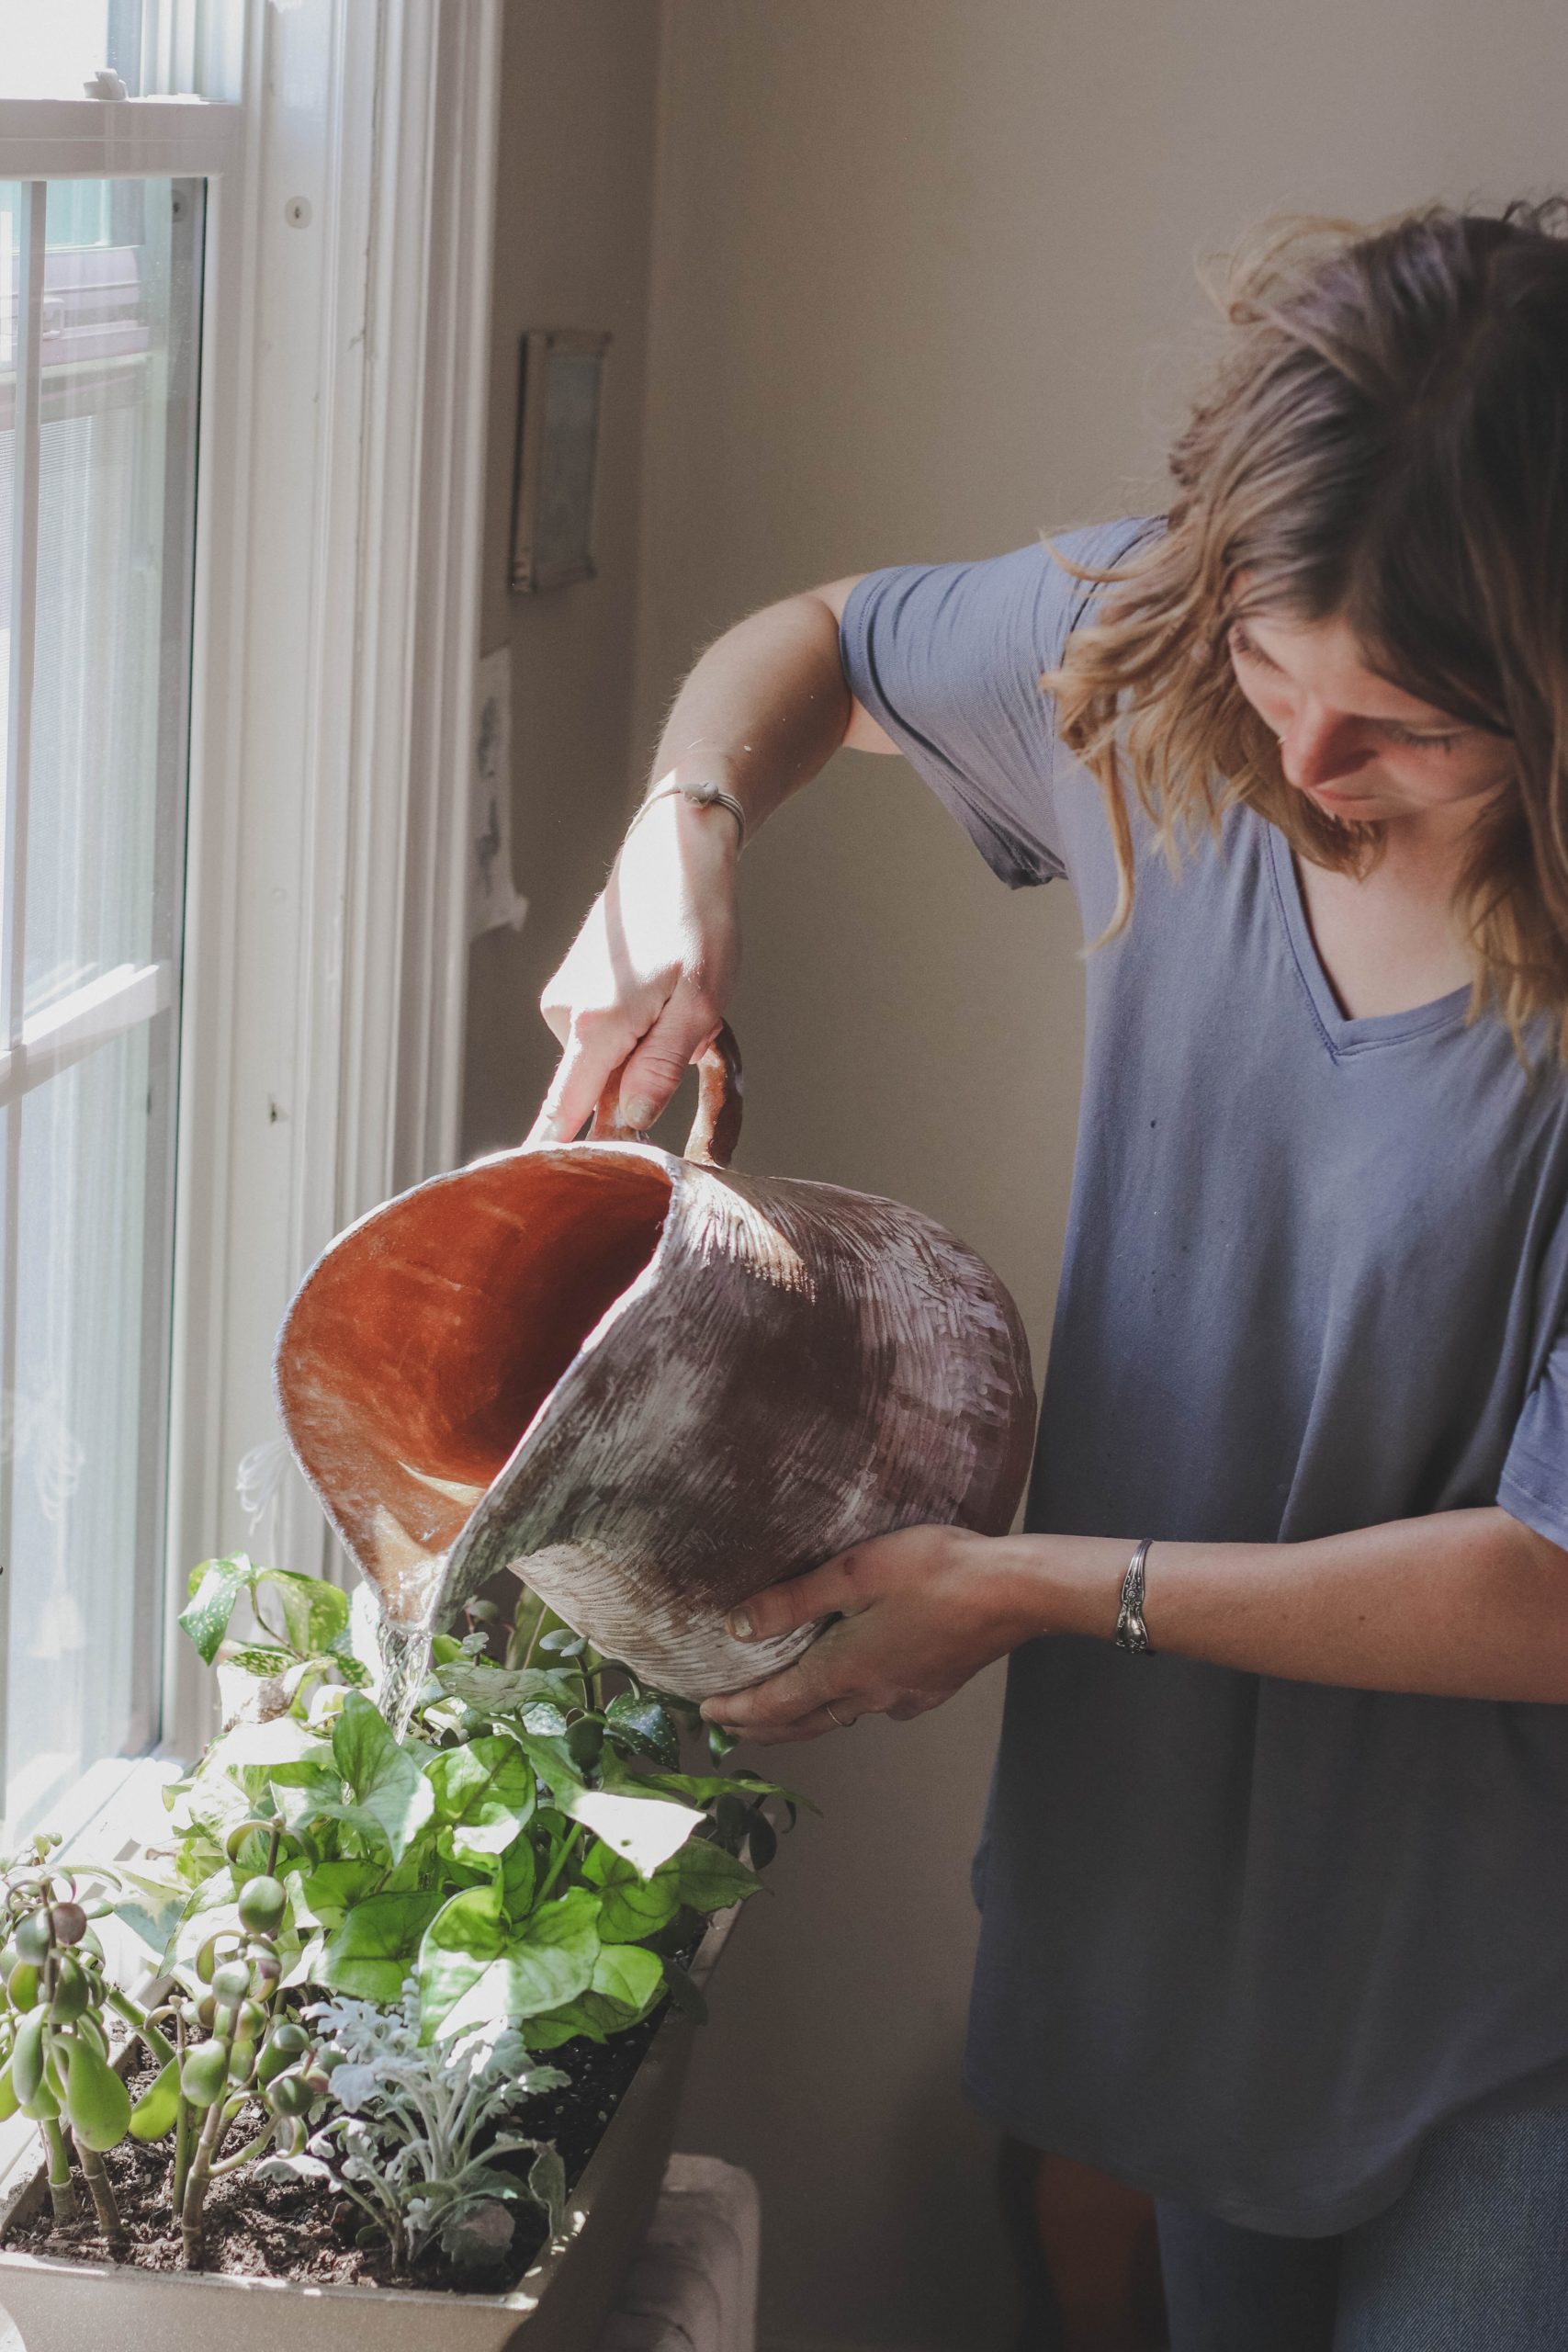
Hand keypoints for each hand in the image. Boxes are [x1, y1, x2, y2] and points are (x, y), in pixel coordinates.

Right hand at [529, 787, 740, 1143]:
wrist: (676, 852)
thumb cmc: (698, 923)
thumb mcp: (699, 1003)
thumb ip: (660, 1069)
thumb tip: (628, 1121)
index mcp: (596, 1025)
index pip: (562, 1112)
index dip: (548, 1157)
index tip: (515, 1194)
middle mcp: (566, 1015)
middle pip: (595, 1091)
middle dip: (642, 1085)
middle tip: (691, 1039)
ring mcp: (565, 1001)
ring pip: (604, 1062)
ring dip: (644, 1050)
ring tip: (679, 1001)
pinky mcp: (573, 991)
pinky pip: (603, 1037)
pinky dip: (634, 1029)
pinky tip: (659, 991)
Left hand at [700, 1524, 1027, 1743]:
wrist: (1014, 1592)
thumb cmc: (935, 1571)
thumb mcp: (853, 1572)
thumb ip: (793, 1601)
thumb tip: (737, 1627)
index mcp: (845, 1669)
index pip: (776, 1704)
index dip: (736, 1711)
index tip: (705, 1714)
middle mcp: (872, 1695)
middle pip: (803, 1723)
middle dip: (762, 1727)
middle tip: (730, 1725)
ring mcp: (905, 1697)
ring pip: (840, 1716)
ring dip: (801, 1718)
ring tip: (778, 1710)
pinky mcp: (932, 1688)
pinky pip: (876, 1705)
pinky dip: (845, 1704)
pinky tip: (853, 1686)